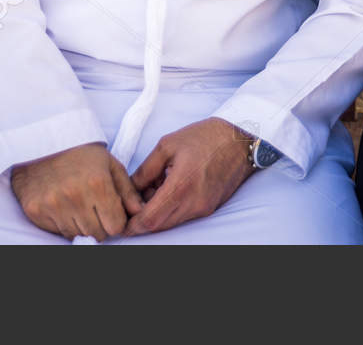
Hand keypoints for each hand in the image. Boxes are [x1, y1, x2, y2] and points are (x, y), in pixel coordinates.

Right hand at [8, 141, 142, 240]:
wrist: (40, 145)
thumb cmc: (80, 155)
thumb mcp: (109, 165)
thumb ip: (128, 191)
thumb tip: (140, 212)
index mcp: (97, 183)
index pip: (115, 226)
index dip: (116, 221)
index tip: (112, 212)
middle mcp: (74, 196)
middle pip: (98, 234)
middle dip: (101, 225)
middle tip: (95, 209)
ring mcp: (53, 205)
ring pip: (78, 235)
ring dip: (82, 226)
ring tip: (79, 205)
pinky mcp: (36, 211)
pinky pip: (59, 233)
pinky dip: (65, 224)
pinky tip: (64, 206)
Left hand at [124, 118, 254, 235]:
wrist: (240, 139)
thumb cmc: (205, 137)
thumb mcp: (167, 145)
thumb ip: (145, 170)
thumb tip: (130, 189)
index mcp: (181, 186)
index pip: (150, 219)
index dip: (132, 225)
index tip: (122, 220)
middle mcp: (193, 203)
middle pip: (159, 225)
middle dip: (142, 219)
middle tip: (135, 201)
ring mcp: (203, 208)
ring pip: (171, 222)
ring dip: (157, 214)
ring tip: (154, 189)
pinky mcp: (210, 207)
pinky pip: (184, 216)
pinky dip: (171, 209)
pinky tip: (170, 189)